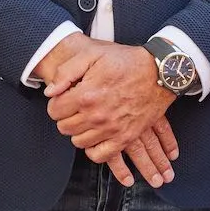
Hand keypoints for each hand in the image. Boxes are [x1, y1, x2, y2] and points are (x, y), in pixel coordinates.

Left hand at [45, 40, 176, 187]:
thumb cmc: (127, 62)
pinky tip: (95, 136)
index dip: (57, 103)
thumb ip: (66, 72)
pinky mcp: (125, 138)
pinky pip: (100, 155)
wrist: (159, 72)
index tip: (65, 98)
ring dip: (79, 131)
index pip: (54, 111)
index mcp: (86, 95)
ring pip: (79, 142)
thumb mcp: (93, 55)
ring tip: (87, 118)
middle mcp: (97, 116)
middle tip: (76, 107)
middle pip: (65, 128)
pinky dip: (94, 149)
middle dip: (66, 117)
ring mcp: (111, 130)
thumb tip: (50, 92)